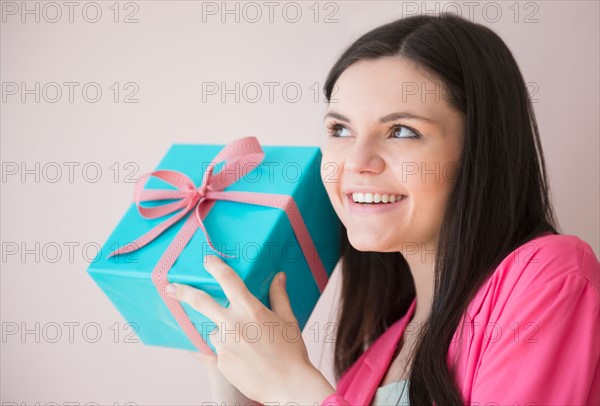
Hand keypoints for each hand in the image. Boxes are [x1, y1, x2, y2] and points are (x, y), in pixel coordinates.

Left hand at [166, 255, 334, 403]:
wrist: (288, 385)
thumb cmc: (291, 351)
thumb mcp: (288, 319)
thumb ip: (279, 295)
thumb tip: (279, 277)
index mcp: (250, 309)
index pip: (228, 279)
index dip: (215, 266)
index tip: (207, 261)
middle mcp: (232, 324)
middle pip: (200, 302)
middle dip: (183, 292)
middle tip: (171, 288)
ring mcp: (223, 344)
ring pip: (215, 330)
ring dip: (223, 331)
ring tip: (248, 344)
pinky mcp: (220, 362)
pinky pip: (220, 350)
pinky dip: (230, 350)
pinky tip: (247, 358)